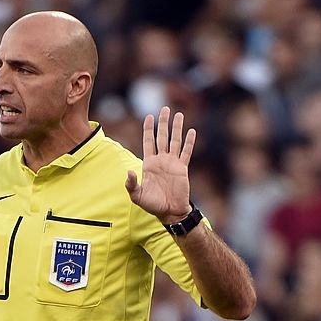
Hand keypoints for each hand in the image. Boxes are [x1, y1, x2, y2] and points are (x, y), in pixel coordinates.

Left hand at [125, 107, 195, 222]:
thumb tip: (129, 171)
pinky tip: (191, 131)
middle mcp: (161, 160)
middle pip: (162, 137)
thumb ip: (131, 184)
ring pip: (175, 141)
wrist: (170, 212)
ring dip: (177, 128)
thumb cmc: (152, 205)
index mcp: (149, 164)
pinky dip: (189, 142)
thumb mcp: (137, 196)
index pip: (148, 141)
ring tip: (179, 114)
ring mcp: (172, 163)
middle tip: (164, 108)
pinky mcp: (182, 168)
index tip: (149, 116)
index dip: (148, 129)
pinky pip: (186, 152)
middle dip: (163, 123)